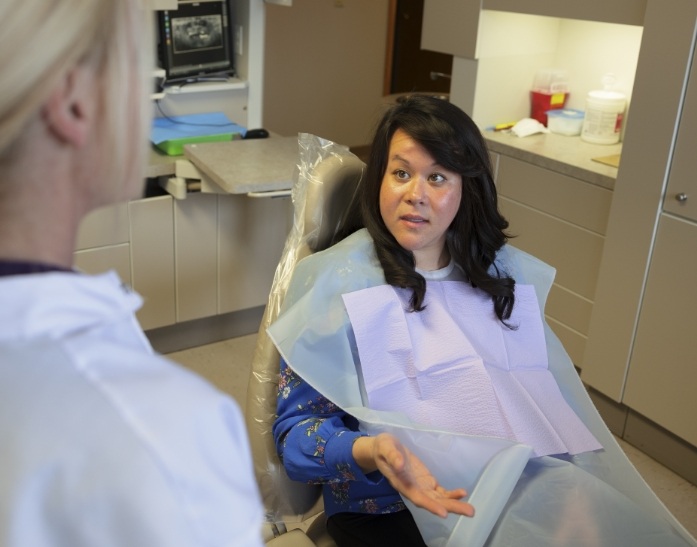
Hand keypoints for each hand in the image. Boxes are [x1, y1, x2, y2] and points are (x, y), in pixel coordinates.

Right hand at [353, 433, 474, 518]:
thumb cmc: (383, 447)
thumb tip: (400, 465)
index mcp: (401, 483)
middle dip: (450, 507)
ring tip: (470, 510)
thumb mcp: (385, 447)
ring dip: (454, 504)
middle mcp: (412, 489)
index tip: (443, 513)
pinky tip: (462, 493)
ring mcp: (421, 486)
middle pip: (432, 502)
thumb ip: (392, 456)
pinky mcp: (426, 481)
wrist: (384, 449)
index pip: (417, 497)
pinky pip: (440, 491)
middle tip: (469, 512)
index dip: (430, 505)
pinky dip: (451, 494)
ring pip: (438, 499)